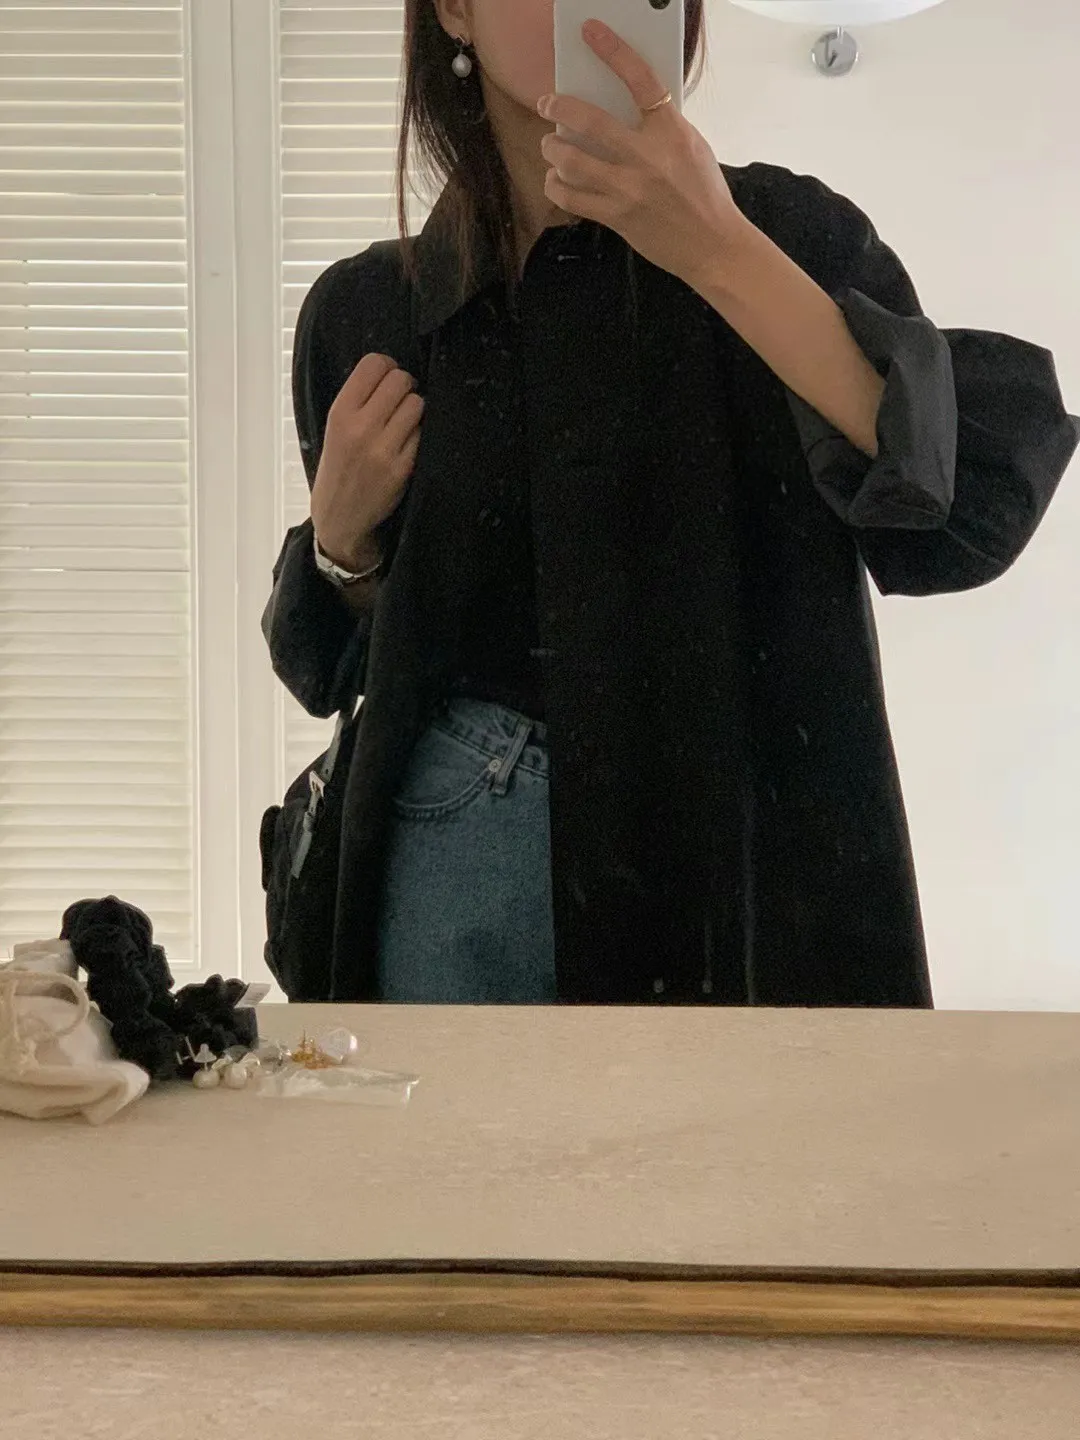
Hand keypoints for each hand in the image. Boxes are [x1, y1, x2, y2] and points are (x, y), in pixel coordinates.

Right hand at [310, 353, 423, 570]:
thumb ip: (358, 399)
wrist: (339, 515)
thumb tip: (391, 370)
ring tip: (403, 422)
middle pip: (401, 380)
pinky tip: (406, 443)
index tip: (387, 378)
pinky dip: (418, 434)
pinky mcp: (403, 467)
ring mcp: (384, 449)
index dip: (387, 367)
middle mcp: (362, 427)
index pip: (375, 364)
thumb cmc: (338, 466)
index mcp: (340, 412)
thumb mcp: (335, 428)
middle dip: (404, 386)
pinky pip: (422, 433)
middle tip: (399, 400)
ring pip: (417, 404)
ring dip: (414, 409)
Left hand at [536, 19, 753, 288]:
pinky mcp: (616, 217)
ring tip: (550, 145)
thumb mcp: (692, 148)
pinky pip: (571, 198)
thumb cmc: (704, 195)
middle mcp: (647, 158)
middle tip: (547, 103)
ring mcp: (628, 189)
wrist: (712, 245)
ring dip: (552, 148)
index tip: (592, 33)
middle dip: (559, 107)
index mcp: (672, 133)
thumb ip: (661, 127)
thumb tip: (625, 108)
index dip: (614, 51)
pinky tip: (555, 179)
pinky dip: (556, 185)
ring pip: (572, 160)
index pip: (641, 80)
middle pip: (591, 120)